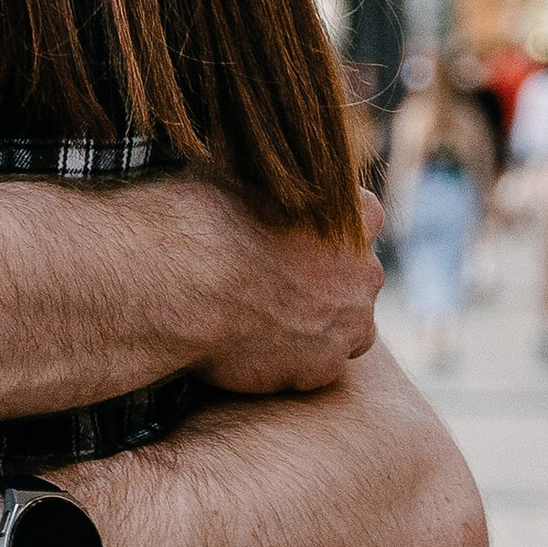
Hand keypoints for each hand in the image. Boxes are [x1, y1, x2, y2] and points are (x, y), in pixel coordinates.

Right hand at [192, 193, 382, 398]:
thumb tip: (251, 177)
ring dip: (319, 328)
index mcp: (351, 212)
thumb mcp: (238, 177)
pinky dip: (290, 364)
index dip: (332, 226)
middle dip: (327, 284)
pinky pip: (316, 369)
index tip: (301, 235)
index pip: (366, 216)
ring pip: (350, 330)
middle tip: (275, 286)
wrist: (181, 283)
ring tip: (266, 325)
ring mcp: (349, 322)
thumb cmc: (199, 221)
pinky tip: (251, 353)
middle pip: (361, 279)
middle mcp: (364, 269)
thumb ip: (266, 186)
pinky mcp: (322, 368)